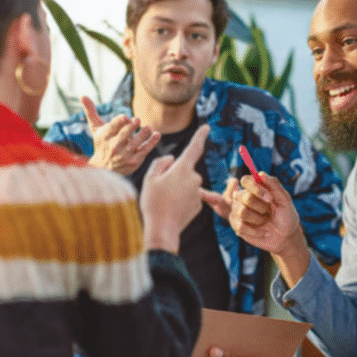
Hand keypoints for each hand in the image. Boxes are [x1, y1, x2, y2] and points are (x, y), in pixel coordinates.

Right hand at [82, 95, 159, 174]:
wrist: (104, 168)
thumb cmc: (101, 143)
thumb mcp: (95, 128)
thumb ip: (91, 112)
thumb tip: (82, 95)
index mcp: (105, 136)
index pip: (112, 127)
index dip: (119, 122)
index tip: (125, 117)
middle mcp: (114, 146)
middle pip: (123, 136)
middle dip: (131, 128)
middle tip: (137, 120)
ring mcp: (124, 154)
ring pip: (135, 144)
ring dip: (143, 135)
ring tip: (148, 128)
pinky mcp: (134, 160)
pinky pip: (144, 150)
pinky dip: (151, 143)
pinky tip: (156, 135)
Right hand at [139, 124, 209, 252]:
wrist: (162, 230)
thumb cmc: (153, 202)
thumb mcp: (150, 178)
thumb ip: (161, 163)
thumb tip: (171, 159)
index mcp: (183, 169)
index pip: (194, 148)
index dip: (200, 136)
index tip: (207, 127)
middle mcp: (194, 178)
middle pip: (184, 170)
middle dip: (174, 175)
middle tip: (159, 188)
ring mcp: (197, 193)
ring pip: (185, 184)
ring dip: (176, 188)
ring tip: (163, 201)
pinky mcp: (198, 205)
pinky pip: (188, 196)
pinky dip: (180, 199)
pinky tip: (170, 208)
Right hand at [202, 172, 310, 286]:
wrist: (286, 237)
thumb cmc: (286, 216)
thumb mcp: (284, 200)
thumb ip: (274, 185)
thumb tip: (260, 173)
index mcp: (255, 188)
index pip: (246, 180)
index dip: (256, 188)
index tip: (269, 198)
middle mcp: (243, 197)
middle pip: (244, 196)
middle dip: (261, 206)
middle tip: (269, 212)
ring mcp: (238, 211)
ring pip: (242, 211)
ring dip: (259, 219)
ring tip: (265, 221)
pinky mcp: (237, 226)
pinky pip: (241, 226)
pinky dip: (256, 231)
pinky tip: (264, 232)